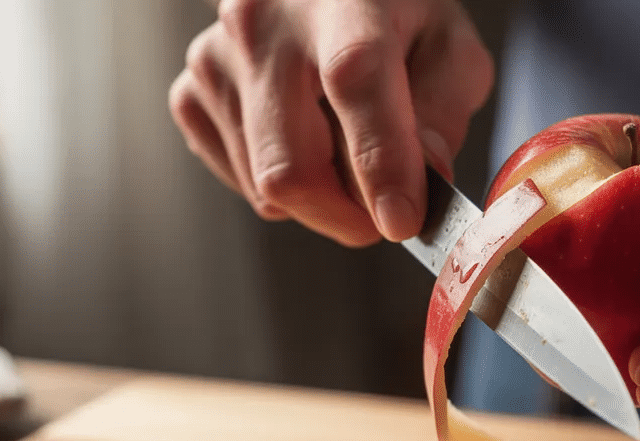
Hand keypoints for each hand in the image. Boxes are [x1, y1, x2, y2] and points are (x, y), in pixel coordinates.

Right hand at [169, 0, 493, 245]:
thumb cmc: (392, 16)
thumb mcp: (448, 47)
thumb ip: (444, 110)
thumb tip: (421, 182)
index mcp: (342, 1)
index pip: (353, 82)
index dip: (379, 163)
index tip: (401, 221)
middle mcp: (263, 24)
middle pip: (291, 166)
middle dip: (348, 215)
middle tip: (386, 212)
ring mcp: (216, 59)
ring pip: (267, 187)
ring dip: (322, 197)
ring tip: (346, 147)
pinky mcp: (191, 94)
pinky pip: (241, 182)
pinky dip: (283, 186)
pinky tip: (305, 142)